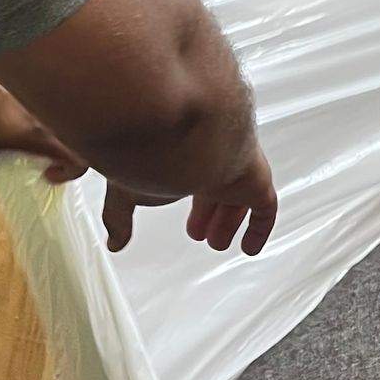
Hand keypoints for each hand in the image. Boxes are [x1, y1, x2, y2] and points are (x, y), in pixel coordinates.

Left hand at [0, 55, 85, 182]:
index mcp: (34, 132)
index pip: (78, 156)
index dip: (71, 171)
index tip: (47, 173)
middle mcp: (40, 110)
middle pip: (68, 132)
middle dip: (58, 148)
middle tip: (34, 155)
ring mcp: (31, 90)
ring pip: (50, 114)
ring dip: (39, 128)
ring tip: (10, 135)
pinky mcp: (17, 77)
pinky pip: (32, 98)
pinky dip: (24, 111)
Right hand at [102, 149, 278, 258]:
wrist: (185, 133)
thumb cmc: (153, 152)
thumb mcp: (126, 190)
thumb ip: (118, 216)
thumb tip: (113, 239)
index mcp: (187, 154)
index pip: (194, 178)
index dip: (191, 204)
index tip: (188, 222)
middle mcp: (215, 156)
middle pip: (219, 187)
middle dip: (211, 213)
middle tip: (202, 233)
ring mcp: (237, 166)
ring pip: (239, 198)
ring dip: (228, 221)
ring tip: (219, 242)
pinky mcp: (256, 180)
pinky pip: (265, 208)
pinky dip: (259, 228)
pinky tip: (250, 246)